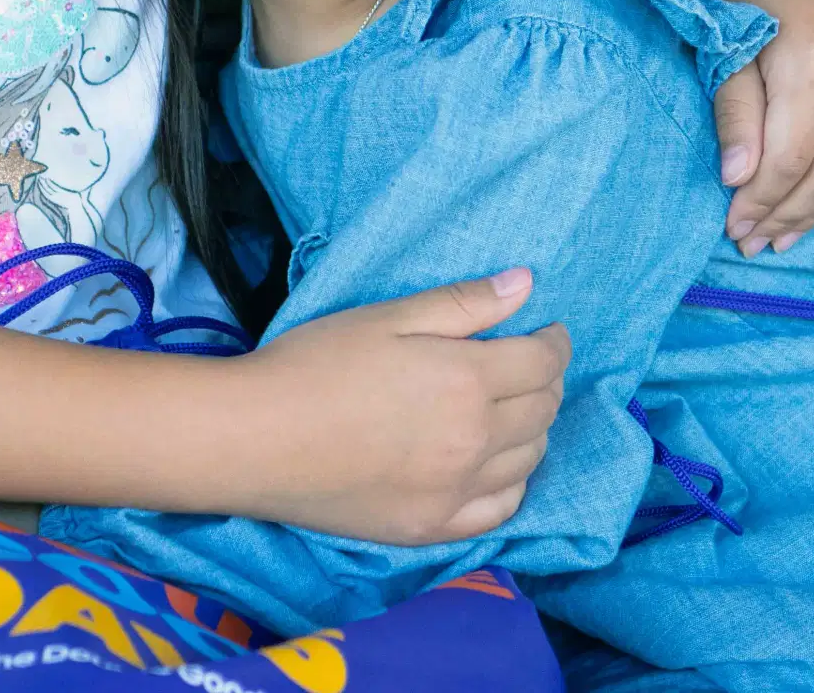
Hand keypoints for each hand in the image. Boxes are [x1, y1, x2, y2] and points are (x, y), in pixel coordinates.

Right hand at [232, 269, 568, 545]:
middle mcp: (475, 441)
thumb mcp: (388, 316)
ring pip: (529, 460)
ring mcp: (457, 491)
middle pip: (542, 411)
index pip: (541, 362)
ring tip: (515, 406)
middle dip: (548, 380)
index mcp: (467, 380)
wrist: (259, 437)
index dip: (554, 341)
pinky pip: (500, 510)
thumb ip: (462, 303)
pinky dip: (513, 483)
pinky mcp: (433, 527)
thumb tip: (526, 285)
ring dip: (534, 428)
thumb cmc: (317, 362)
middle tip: (531, 362)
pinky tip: (498, 465)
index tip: (549, 329)